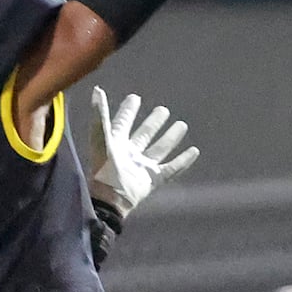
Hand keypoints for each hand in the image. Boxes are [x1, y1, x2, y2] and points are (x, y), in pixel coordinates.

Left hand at [89, 88, 198, 216]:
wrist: (110, 200)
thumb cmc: (103, 169)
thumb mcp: (101, 138)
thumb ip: (100, 115)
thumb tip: (97, 90)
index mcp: (114, 144)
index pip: (122, 123)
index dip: (128, 111)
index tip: (135, 98)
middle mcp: (128, 154)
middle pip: (143, 135)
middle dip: (153, 123)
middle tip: (163, 110)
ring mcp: (141, 168)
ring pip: (158, 149)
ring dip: (170, 138)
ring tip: (181, 125)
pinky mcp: (152, 181)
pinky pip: (170, 169)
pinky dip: (183, 161)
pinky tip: (194, 151)